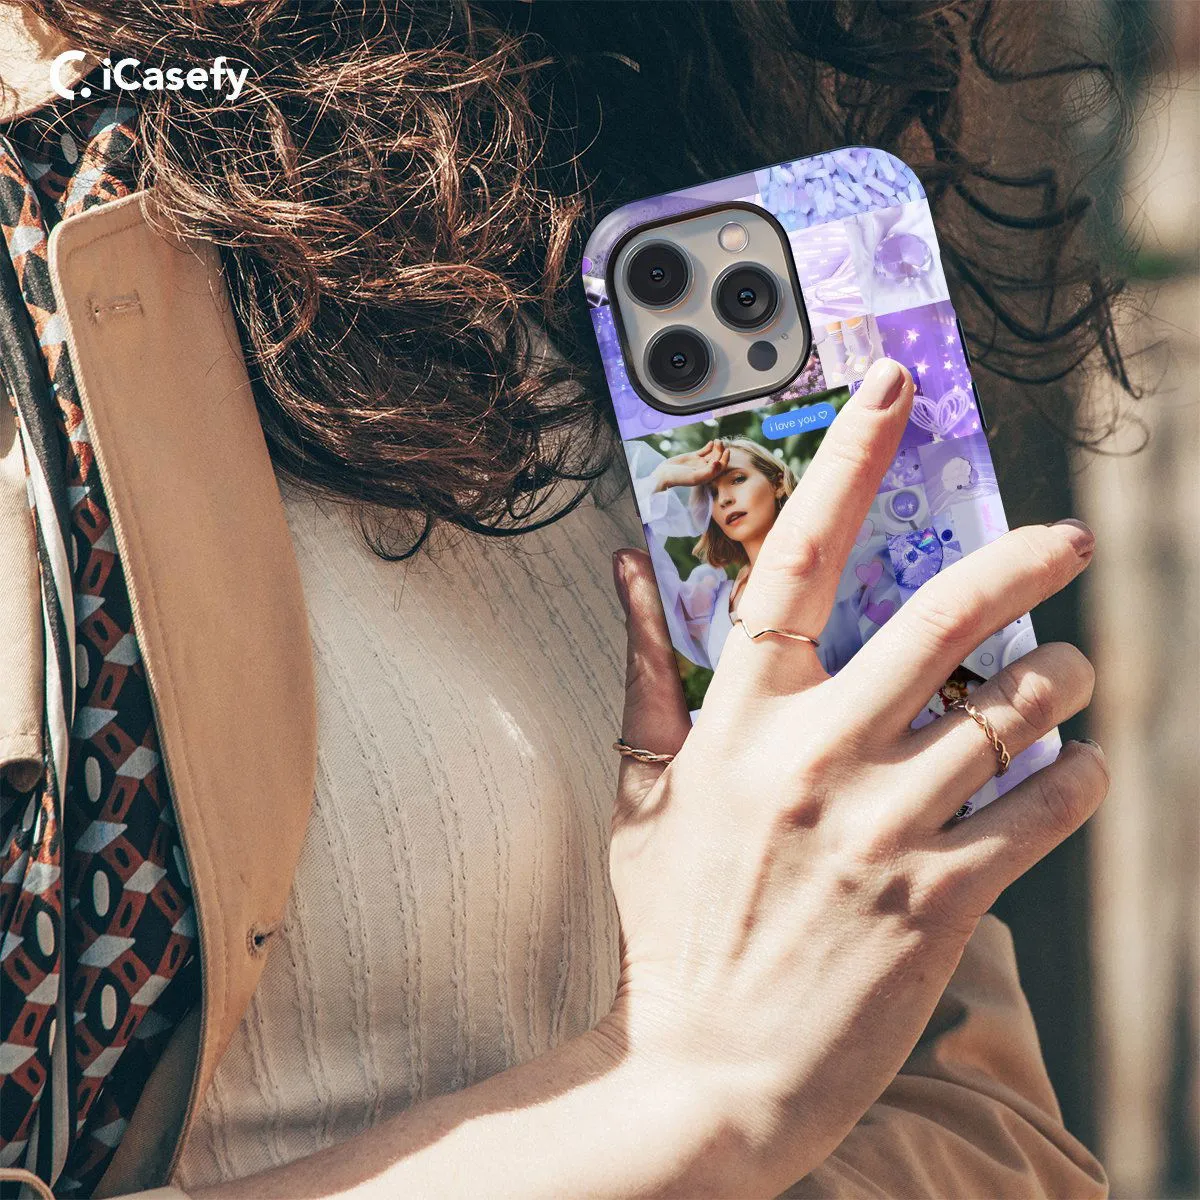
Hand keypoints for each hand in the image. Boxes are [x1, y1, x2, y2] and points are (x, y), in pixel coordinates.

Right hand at [608, 358, 1106, 1194]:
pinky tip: (1074, 767)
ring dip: (1059, 681)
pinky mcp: (938, 900)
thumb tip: (627, 566)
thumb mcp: (641, 792)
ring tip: (1069, 674)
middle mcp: (814, 758)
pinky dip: (1074, 777)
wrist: (704, 1071)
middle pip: (938, 621)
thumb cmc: (672, 925)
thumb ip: (644, 671)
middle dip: (1019, 563)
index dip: (845, 463)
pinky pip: (1038, 812)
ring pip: (1007, 715)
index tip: (891, 393)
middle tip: (1066, 538)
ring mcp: (880, 829)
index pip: (792, 561)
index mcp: (738, 722)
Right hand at [652, 440, 728, 490]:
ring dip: (716, 447)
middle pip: (717, 459)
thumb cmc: (679, 478)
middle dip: (720, 450)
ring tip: (716, 441)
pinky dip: (709, 446)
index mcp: (707, 476)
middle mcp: (705, 469)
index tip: (726, 450)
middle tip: (719, 442)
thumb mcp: (694, 477)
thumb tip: (718, 463)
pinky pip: (704, 451)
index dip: (725, 459)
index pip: (720, 467)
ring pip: (712, 454)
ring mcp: (700, 463)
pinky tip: (711, 442)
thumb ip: (708, 472)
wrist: (664, 474)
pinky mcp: (694, 457)